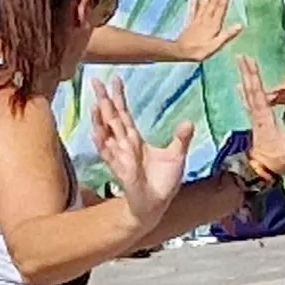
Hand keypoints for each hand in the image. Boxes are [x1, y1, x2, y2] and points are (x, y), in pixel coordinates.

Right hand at [88, 81, 189, 224]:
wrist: (156, 206)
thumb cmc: (162, 182)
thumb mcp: (176, 156)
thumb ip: (180, 138)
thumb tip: (189, 122)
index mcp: (135, 140)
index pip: (124, 114)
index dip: (119, 97)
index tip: (114, 78)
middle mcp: (124, 146)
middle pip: (111, 118)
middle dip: (104, 99)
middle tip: (96, 80)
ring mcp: (120, 157)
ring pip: (107, 134)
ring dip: (100, 119)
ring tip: (96, 102)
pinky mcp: (122, 170)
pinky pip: (110, 154)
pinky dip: (103, 142)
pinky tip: (97, 130)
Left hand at [165, 0, 240, 60]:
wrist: (180, 52)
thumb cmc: (199, 51)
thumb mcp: (216, 45)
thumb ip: (227, 35)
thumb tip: (241, 25)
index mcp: (213, 24)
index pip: (221, 6)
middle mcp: (205, 19)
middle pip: (213, 2)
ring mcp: (197, 20)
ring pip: (204, 3)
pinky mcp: (190, 23)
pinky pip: (193, 10)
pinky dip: (194, 2)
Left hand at [236, 55, 284, 177]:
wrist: (261, 171)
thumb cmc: (278, 160)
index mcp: (265, 119)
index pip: (259, 94)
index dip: (254, 77)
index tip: (250, 62)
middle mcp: (257, 116)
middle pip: (251, 90)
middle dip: (247, 72)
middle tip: (240, 55)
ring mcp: (255, 118)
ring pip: (248, 94)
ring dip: (245, 78)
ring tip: (240, 64)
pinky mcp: (255, 122)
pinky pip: (248, 103)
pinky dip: (244, 93)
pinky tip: (240, 85)